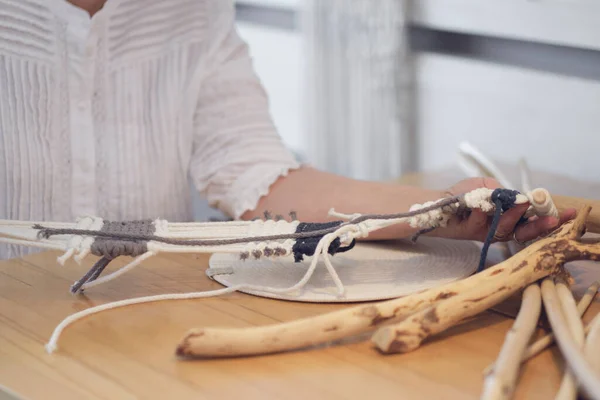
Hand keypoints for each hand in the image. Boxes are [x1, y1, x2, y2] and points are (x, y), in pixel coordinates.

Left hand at [433, 177, 575, 242]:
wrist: (438, 203)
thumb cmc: (464, 195)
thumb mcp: (486, 187)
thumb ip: (502, 192)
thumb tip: (516, 198)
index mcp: (509, 216)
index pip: (532, 219)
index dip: (549, 217)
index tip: (569, 213)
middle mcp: (501, 227)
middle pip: (525, 231)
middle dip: (540, 225)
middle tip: (552, 219)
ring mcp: (487, 232)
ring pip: (506, 229)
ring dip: (513, 216)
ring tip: (519, 204)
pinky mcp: (471, 234)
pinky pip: (480, 224)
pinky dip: (480, 212)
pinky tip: (478, 205)